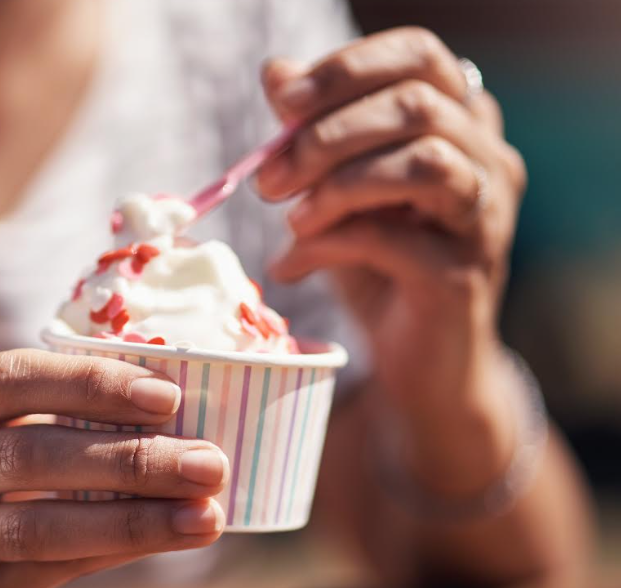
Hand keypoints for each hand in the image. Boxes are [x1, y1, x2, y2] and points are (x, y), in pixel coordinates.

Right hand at [0, 349, 227, 587]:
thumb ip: (36, 425)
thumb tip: (158, 417)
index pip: (15, 376)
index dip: (90, 380)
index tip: (166, 389)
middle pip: (34, 449)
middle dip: (129, 454)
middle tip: (208, 459)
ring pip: (38, 520)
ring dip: (131, 516)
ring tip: (204, 514)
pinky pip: (40, 568)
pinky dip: (107, 552)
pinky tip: (161, 541)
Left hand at [257, 27, 526, 423]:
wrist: (417, 359)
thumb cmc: (378, 264)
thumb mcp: (336, 190)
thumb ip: (313, 132)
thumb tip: (276, 72)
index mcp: (462, 123)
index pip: (421, 56)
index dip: (348, 69)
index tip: (284, 101)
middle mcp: (489, 160)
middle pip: (417, 105)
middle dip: (327, 135)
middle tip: (270, 179)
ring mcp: (486, 217)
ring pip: (422, 162)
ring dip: (337, 185)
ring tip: (292, 219)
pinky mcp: (463, 274)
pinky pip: (392, 239)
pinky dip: (327, 246)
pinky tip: (293, 265)